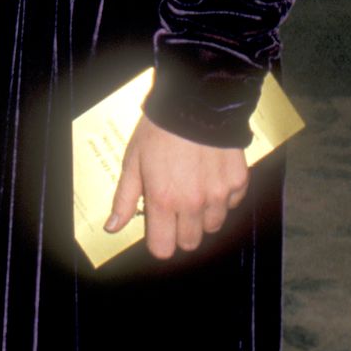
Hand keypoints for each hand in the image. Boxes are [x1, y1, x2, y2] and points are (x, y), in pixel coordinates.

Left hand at [105, 114, 248, 259]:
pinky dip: (222, 197)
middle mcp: (193, 203)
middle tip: (175, 208)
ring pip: (213, 225)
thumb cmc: (159, 131)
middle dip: (181, 231)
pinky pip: (231, 203)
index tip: (157, 228)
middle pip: (190, 242)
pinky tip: (211, 176)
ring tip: (194, 189)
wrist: (194, 103)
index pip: (163, 248)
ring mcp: (219, 194)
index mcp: (164, 200)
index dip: (158, 241)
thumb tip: (113, 227)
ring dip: (203, 215)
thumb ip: (124, 199)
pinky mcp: (238, 182)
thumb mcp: (132, 162)